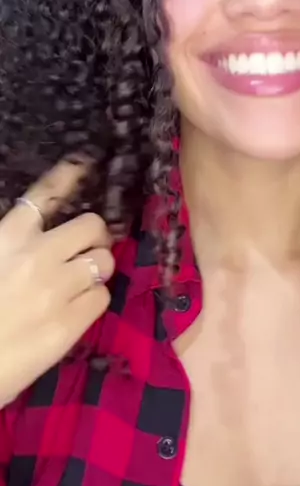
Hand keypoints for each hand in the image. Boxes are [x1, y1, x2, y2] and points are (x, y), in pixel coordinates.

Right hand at [0, 160, 113, 407]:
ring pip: (104, 262)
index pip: (45, 195)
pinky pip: (102, 297)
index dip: (68, 176)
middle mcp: (38, 254)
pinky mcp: (71, 323)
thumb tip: (34, 237)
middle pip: (91, 226)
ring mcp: (59, 288)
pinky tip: (76, 308)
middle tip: (89, 247)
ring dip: (96, 268)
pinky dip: (94, 300)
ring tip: (83, 280)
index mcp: (7, 237)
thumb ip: (9, 244)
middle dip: (95, 235)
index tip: (83, 163)